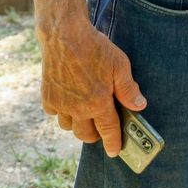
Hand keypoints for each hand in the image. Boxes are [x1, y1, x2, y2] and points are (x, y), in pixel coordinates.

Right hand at [38, 17, 145, 154]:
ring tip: (85, 113)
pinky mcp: (47, 97)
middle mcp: (77, 109)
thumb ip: (128, 89)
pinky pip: (55, 114)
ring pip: (68, 127)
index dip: (113, 143)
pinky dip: (62, 112)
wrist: (64, 35)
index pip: (108, 131)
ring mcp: (61, 104)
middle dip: (95, 135)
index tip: (115, 152)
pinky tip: (69, 100)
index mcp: (98, 103)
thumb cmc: (95, 48)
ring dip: (77, 124)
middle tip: (101, 126)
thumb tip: (139, 106)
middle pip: (85, 135)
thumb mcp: (119, 65)